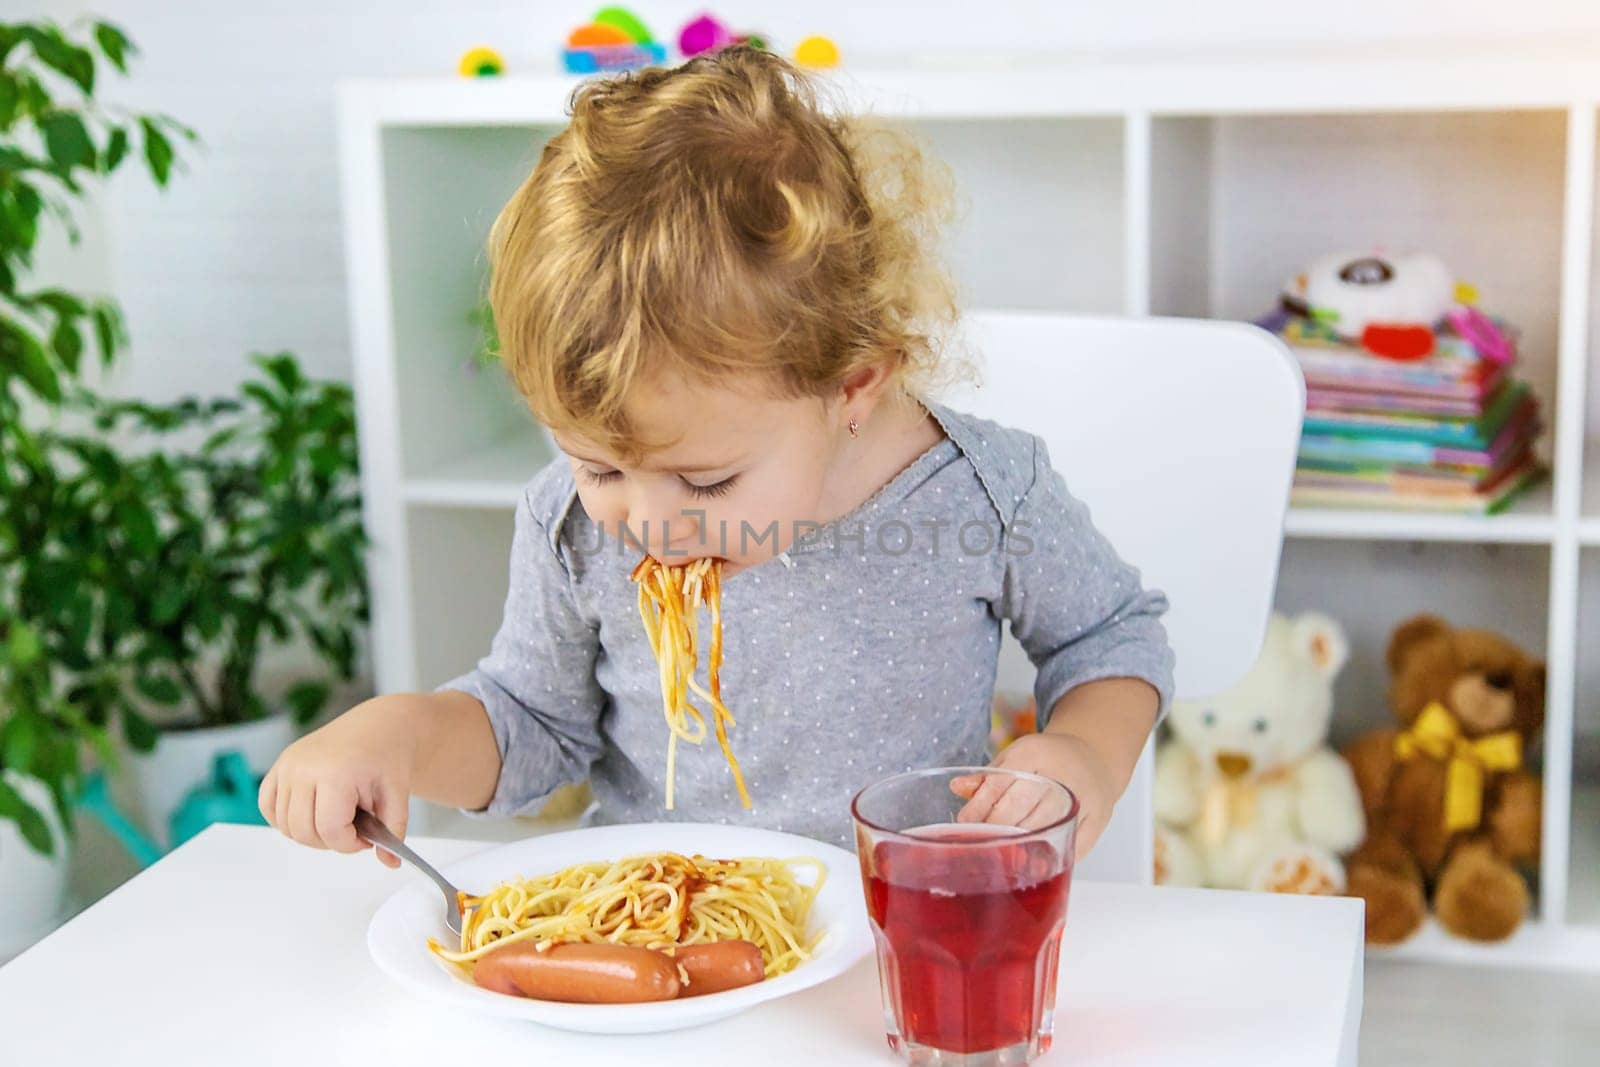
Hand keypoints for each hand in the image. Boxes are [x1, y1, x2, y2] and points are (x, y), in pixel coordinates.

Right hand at [258, 697, 417, 867]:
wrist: (377, 726)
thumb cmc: (387, 757)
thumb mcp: (398, 794)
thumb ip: (394, 830)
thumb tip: (390, 862)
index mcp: (335, 772)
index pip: (329, 830)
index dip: (349, 844)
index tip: (367, 837)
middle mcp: (304, 767)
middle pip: (303, 831)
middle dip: (331, 841)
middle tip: (354, 830)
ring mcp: (287, 765)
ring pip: (285, 825)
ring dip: (310, 832)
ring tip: (339, 817)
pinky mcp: (279, 766)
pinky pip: (268, 806)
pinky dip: (285, 820)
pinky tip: (312, 814)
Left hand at [951, 732, 1116, 859]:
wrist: (1095, 758)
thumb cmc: (1047, 761)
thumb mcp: (1016, 759)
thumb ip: (988, 778)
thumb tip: (957, 788)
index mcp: (1034, 753)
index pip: (1001, 783)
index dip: (980, 807)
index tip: (965, 824)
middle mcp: (1060, 773)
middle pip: (1021, 805)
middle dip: (996, 826)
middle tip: (980, 841)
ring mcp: (1082, 797)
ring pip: (1045, 825)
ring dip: (1020, 844)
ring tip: (1001, 855)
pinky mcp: (1097, 819)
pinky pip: (1071, 844)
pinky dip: (1051, 856)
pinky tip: (1033, 864)